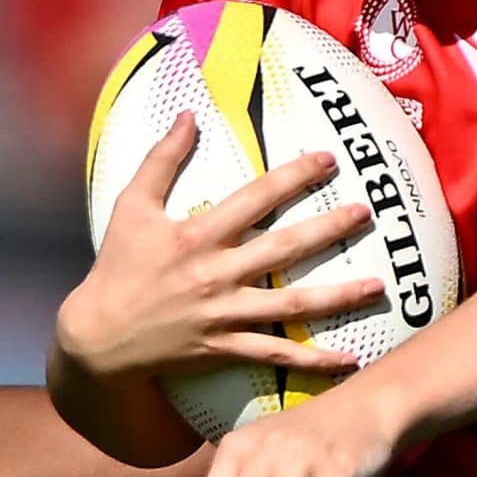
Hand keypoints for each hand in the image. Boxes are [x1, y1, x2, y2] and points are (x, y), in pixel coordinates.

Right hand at [55, 119, 368, 387]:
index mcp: (196, 236)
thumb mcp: (131, 206)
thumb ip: (162, 159)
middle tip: (367, 212)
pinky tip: (350, 360)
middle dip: (328, 229)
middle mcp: (216, 275)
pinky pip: (276, 355)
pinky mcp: (224, 348)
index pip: (255, 199)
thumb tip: (187, 115)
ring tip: (378, 285)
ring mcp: (223, 315)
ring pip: (291, 306)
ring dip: (338, 296)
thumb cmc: (117, 267)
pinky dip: (313, 360)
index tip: (328, 159)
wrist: (98, 336)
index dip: (293, 177)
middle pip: (284, 249)